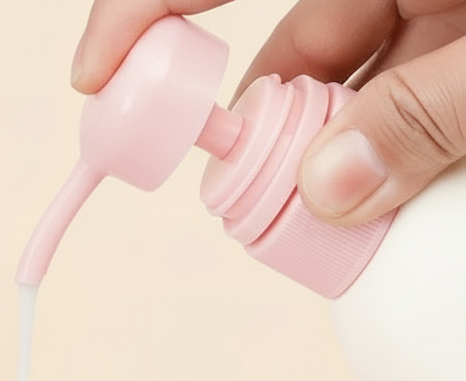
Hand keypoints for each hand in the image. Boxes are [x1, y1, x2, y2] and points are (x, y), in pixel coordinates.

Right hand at [71, 0, 465, 225]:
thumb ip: (425, 115)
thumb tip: (328, 190)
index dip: (139, 11)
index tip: (93, 80)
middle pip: (281, 43)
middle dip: (262, 131)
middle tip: (264, 206)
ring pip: (334, 73)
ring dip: (327, 149)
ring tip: (344, 216)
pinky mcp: (447, 18)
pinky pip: (384, 76)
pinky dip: (375, 136)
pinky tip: (386, 184)